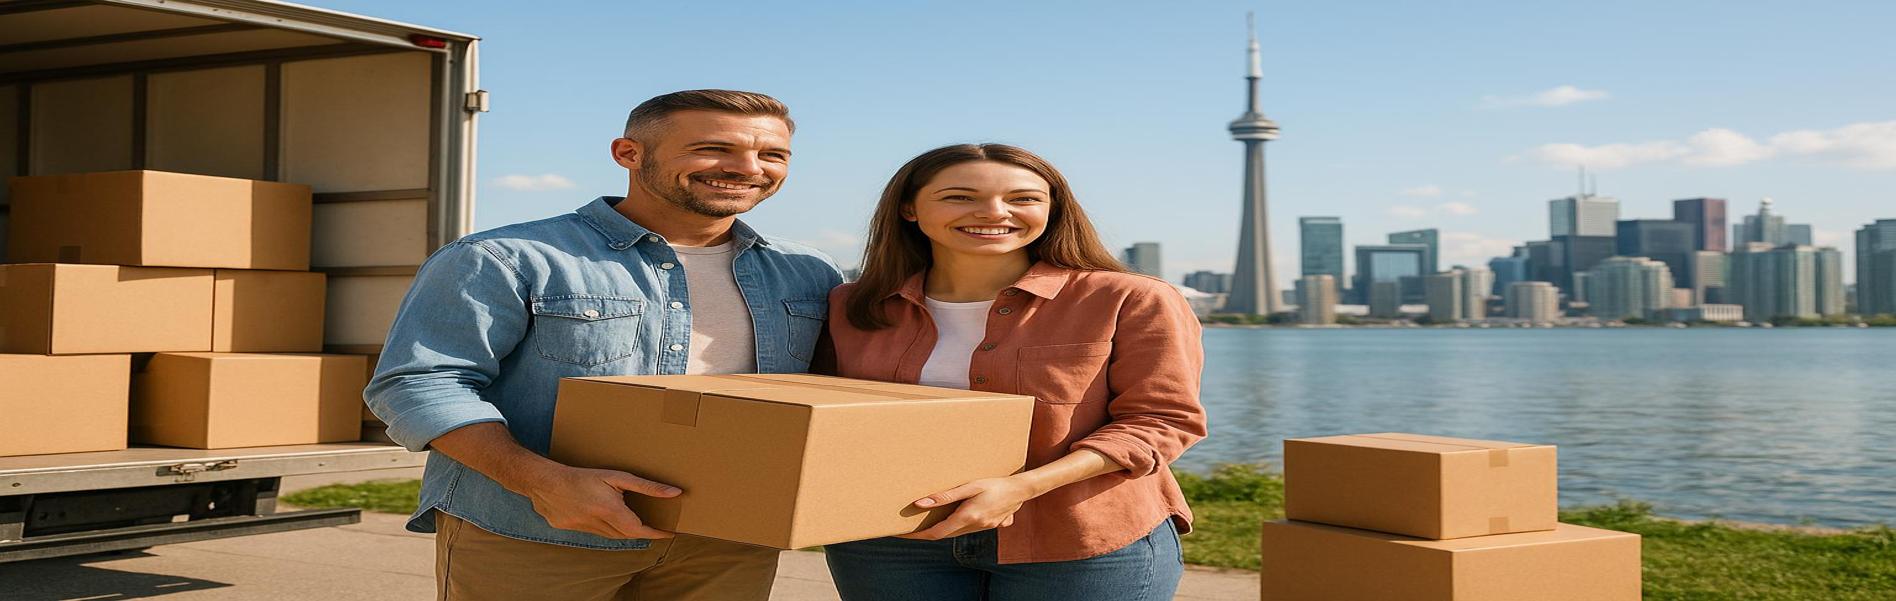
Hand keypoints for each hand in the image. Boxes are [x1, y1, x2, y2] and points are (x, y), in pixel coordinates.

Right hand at [520, 464, 680, 539]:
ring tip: (633, 522)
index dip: (656, 533)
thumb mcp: (617, 476)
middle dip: (641, 532)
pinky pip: (594, 532)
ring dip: (623, 530)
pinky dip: (604, 528)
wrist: (544, 481)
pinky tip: (603, 517)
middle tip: (654, 527)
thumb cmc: (582, 475)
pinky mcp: (570, 528)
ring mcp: (582, 528)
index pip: (640, 530)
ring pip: (610, 536)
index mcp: (610, 511)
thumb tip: (674, 493)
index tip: (668, 533)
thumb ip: (647, 487)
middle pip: (626, 535)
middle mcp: (597, 524)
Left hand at [897, 477, 1036, 539]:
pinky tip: (952, 516)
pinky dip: (954, 526)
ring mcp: (983, 528)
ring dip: (940, 529)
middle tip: (909, 527)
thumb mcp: (970, 486)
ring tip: (926, 521)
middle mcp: (974, 527)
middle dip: (926, 532)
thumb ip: (945, 496)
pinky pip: (965, 529)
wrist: (1021, 490)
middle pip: (944, 534)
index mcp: (967, 517)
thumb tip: (921, 503)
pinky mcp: (988, 526)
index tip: (902, 534)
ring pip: (955, 533)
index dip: (917, 535)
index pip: (935, 533)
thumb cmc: (995, 484)